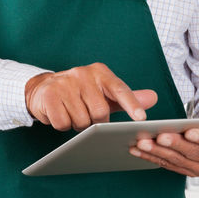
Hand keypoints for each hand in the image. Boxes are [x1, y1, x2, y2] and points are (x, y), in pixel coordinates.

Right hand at [25, 62, 157, 131]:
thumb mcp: (105, 93)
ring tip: (72, 113)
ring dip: (78, 125)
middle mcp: (82, 74)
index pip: (119, 89)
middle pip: (100, 112)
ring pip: (81, 120)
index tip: (140, 118)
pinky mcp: (49, 95)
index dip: (131, 104)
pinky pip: (63, 123)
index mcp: (100, 72)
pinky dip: (63, 125)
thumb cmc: (81, 93)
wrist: (44, 89)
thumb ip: (128, 97)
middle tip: (88, 116)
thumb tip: (153, 97)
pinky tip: (60, 114)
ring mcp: (64, 83)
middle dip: (95, 122)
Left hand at [129, 105, 198, 176]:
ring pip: (178, 161)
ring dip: (158, 152)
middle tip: (159, 136)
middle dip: (175, 144)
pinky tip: (139, 150)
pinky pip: (169, 165)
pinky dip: (153, 158)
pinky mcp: (189, 172)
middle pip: (194, 153)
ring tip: (142, 142)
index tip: (189, 131)